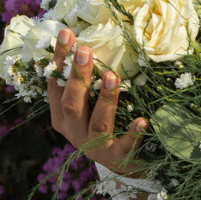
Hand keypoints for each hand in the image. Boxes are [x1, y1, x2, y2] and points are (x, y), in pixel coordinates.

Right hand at [48, 28, 147, 176]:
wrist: (126, 165)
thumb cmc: (108, 126)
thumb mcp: (92, 104)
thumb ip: (89, 82)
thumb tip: (94, 42)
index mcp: (63, 116)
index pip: (57, 84)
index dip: (61, 60)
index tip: (67, 34)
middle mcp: (74, 132)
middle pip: (72, 103)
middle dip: (77, 76)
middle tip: (85, 50)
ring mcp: (94, 146)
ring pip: (97, 123)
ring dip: (104, 99)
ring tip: (112, 77)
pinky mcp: (116, 158)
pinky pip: (125, 146)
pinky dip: (133, 134)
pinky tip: (142, 121)